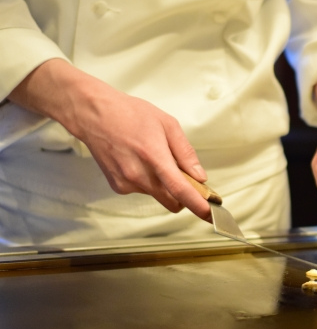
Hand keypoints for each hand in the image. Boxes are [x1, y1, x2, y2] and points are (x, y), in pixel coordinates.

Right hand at [8, 59, 211, 221]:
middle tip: (187, 178)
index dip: (197, 205)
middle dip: (183, 195)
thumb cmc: (130, 114)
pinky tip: (139, 161)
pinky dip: (148, 182)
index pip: (180, 190)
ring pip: (158, 195)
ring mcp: (126, 183)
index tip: (210, 214)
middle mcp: (139, 175)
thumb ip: (186, 153)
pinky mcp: (118, 186)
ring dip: (164, 185)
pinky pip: (143, 191)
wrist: (94, 114)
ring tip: (154, 158)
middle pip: (172, 201)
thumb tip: (200, 176)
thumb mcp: (168, 124)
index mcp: (154, 157)